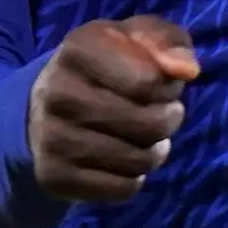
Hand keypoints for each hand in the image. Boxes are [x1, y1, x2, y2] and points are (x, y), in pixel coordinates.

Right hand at [28, 14, 198, 203]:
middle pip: (149, 125)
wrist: (41, 109)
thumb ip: (167, 40)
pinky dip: (134, 178)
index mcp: (78, 50)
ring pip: (138, 160)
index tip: (160, 85)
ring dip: (154, 152)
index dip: (168, 87)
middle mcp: (58, 93)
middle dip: (167, 121)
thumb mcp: (134, 38)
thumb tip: (187, 70)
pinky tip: (123, 161)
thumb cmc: (104, 67)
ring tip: (145, 138)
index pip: (149, 82)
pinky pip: (123, 189)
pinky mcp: (54, 177)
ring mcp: (52, 138)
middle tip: (160, 115)